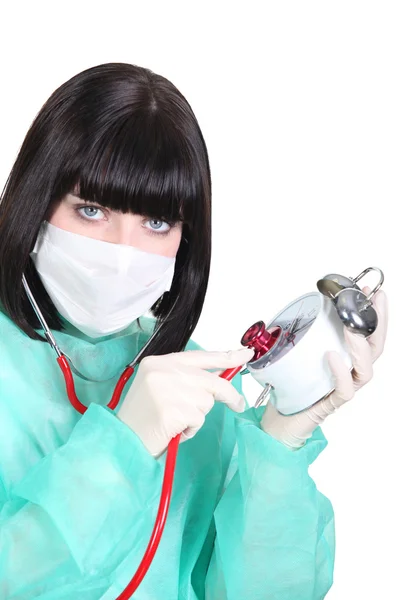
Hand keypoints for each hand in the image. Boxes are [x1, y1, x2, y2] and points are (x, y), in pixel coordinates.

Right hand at [117, 347, 253, 456]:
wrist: (122, 440)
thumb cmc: (143, 418)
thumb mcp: (160, 388)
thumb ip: (186, 379)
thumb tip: (221, 378)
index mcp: (159, 362)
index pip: (200, 356)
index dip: (226, 357)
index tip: (245, 355)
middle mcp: (163, 371)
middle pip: (211, 380)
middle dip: (228, 394)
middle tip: (237, 404)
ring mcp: (168, 389)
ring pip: (206, 401)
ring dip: (197, 416)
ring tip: (176, 422)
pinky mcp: (173, 410)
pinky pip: (198, 419)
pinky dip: (191, 429)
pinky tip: (174, 430)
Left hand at [261, 287, 387, 448]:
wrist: (275, 425)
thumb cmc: (285, 391)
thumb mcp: (291, 355)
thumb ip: (296, 337)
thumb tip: (290, 311)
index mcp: (342, 362)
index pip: (366, 336)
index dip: (372, 315)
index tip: (371, 292)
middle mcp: (347, 375)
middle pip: (375, 349)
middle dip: (378, 322)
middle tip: (374, 299)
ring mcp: (340, 391)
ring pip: (365, 371)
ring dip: (360, 347)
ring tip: (351, 329)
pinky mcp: (329, 406)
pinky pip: (344, 391)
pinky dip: (341, 372)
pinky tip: (332, 356)